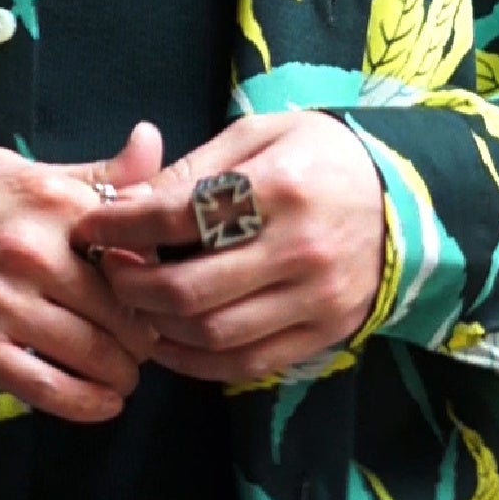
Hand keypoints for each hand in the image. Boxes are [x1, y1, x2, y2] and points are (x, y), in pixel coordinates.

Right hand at [0, 123, 164, 422]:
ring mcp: (2, 303)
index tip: (155, 294)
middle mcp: (31, 251)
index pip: (133, 247)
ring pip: (91, 352)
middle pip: (119, 307)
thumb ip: (92, 171)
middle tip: (146, 347)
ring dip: (121, 373)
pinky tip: (105, 405)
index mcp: (49, 201)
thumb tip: (153, 142)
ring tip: (126, 377)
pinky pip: (48, 387)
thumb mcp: (20, 170)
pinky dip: (87, 404)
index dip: (153, 277)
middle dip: (142, 336)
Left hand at [68, 113, 384, 382]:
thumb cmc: (320, 156)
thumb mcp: (259, 136)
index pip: (180, 216)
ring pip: (215, 334)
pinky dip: (198, 362)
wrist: (407, 197)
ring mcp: (316, 299)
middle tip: (106, 272)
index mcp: (280, 187)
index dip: (123, 226)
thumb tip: (125, 203)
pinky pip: (249, 363)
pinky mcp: (326, 333)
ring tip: (135, 305)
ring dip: (159, 327)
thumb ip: (192, 170)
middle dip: (132, 286)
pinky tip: (169, 341)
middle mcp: (300, 249)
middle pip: (190, 288)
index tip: (90, 227)